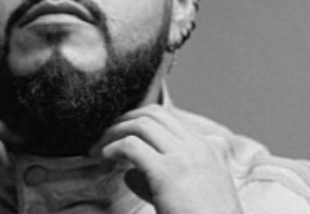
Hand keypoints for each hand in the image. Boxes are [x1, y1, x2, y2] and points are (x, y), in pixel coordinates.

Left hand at [91, 105, 242, 213]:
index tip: (122, 134)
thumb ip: (166, 180)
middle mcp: (198, 146)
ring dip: (114, 133)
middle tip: (106, 136)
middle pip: (153, 114)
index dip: (140, 121)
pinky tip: (104, 161)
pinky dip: (112, 149)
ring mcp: (184, 156)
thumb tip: (128, 174)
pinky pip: (131, 146)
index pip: (169, 118)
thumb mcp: (195, 195)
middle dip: (125, 120)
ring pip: (141, 124)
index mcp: (211, 149)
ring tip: (99, 149)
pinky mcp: (167, 171)